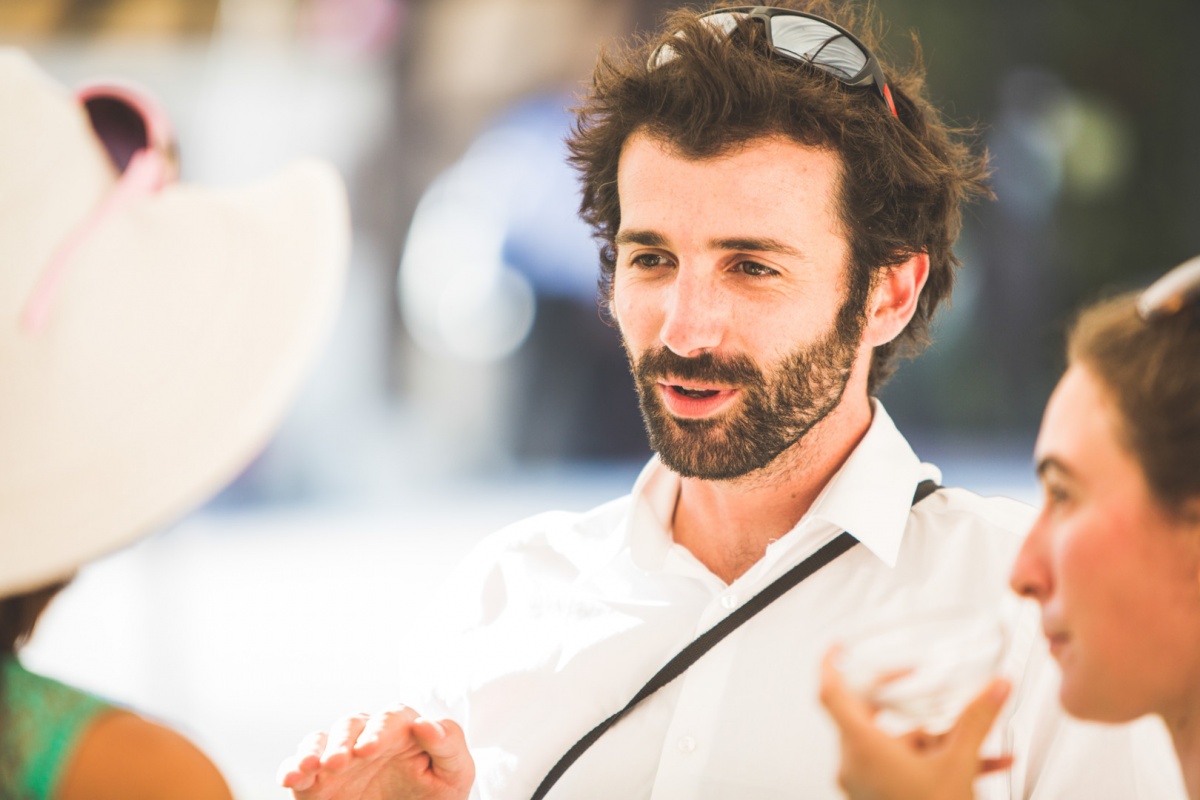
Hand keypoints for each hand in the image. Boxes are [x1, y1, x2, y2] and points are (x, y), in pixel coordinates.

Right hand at [277, 705, 473, 799]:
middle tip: (340, 762)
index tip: (370, 749)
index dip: (380, 729)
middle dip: (344, 740)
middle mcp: (367, 737)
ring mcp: (341, 758)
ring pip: (321, 739)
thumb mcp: (454, 773)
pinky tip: (291, 777)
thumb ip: (448, 744)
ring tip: (311, 766)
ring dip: (314, 749)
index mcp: (402, 730)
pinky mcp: (317, 781)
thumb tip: (426, 724)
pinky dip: (291, 767)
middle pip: (352, 723)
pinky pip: (298, 765)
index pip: (391, 717)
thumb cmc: (436, 794)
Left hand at [818, 647, 1011, 799]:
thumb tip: (997, 686)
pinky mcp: (879, 797)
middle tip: (919, 682)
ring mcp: (865, 784)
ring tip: (976, 741)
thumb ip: (978, 719)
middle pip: (866, 714)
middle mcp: (855, 764)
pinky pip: (905, 767)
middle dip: (901, 699)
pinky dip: (936, 760)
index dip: (832, 664)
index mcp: (863, 748)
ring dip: (934, 736)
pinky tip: (985, 764)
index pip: (831, 692)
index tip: (839, 647)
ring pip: (895, 744)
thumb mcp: (960, 764)